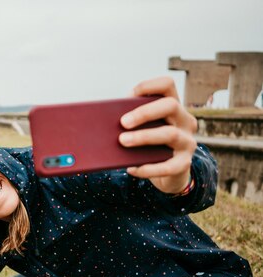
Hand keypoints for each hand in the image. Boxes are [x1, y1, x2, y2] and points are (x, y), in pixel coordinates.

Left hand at [119, 76, 197, 193]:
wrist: (170, 173)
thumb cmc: (151, 146)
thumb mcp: (145, 129)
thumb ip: (133, 122)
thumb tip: (105, 121)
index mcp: (173, 108)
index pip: (167, 85)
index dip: (148, 86)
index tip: (129, 96)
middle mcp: (185, 121)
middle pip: (170, 105)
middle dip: (145, 112)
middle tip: (123, 122)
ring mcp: (187, 142)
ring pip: (170, 134)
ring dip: (144, 137)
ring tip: (123, 141)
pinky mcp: (184, 164)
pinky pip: (167, 166)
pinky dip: (148, 168)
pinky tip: (131, 169)